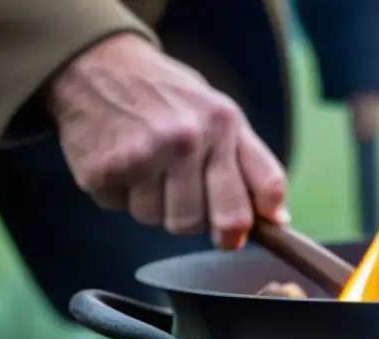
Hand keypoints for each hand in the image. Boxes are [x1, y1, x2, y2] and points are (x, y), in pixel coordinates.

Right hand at [46, 33, 288, 249]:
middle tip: (184, 194)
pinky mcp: (103, 168)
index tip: (233, 234)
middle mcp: (184, 139)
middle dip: (195, 220)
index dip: (242, 229)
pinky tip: (123, 164)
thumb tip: (279, 221)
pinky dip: (123, 196)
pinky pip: (123, 210)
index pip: (249, 200)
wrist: (99, 64)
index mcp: (222, 126)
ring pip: (159, 221)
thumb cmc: (172, 99)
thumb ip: (258, 168)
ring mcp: (141, 154)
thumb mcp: (224, 118)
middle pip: (199, 223)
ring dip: (155, 206)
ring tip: (150, 170)